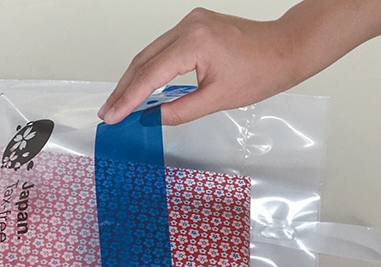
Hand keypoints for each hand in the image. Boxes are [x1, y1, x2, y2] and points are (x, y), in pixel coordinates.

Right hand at [99, 2, 380, 125]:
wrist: (285, 49)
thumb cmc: (260, 73)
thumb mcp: (218, 99)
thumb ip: (181, 110)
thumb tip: (153, 118)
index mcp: (194, 43)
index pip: (150, 74)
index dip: (128, 98)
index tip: (111, 116)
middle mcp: (187, 26)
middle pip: (143, 60)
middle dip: (123, 89)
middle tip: (107, 112)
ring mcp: (190, 23)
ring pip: (150, 53)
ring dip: (132, 79)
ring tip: (117, 103)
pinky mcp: (194, 26)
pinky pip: (162, 49)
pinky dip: (148, 69)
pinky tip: (139, 85)